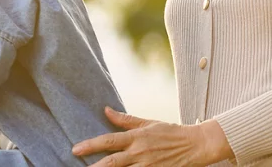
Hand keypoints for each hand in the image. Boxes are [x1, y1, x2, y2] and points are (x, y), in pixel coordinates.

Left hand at [72, 107, 233, 166]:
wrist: (195, 145)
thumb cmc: (170, 131)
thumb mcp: (147, 122)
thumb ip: (125, 119)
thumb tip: (106, 110)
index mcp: (136, 137)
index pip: (109, 141)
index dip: (91, 145)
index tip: (75, 149)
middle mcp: (140, 153)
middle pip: (113, 163)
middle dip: (94, 166)